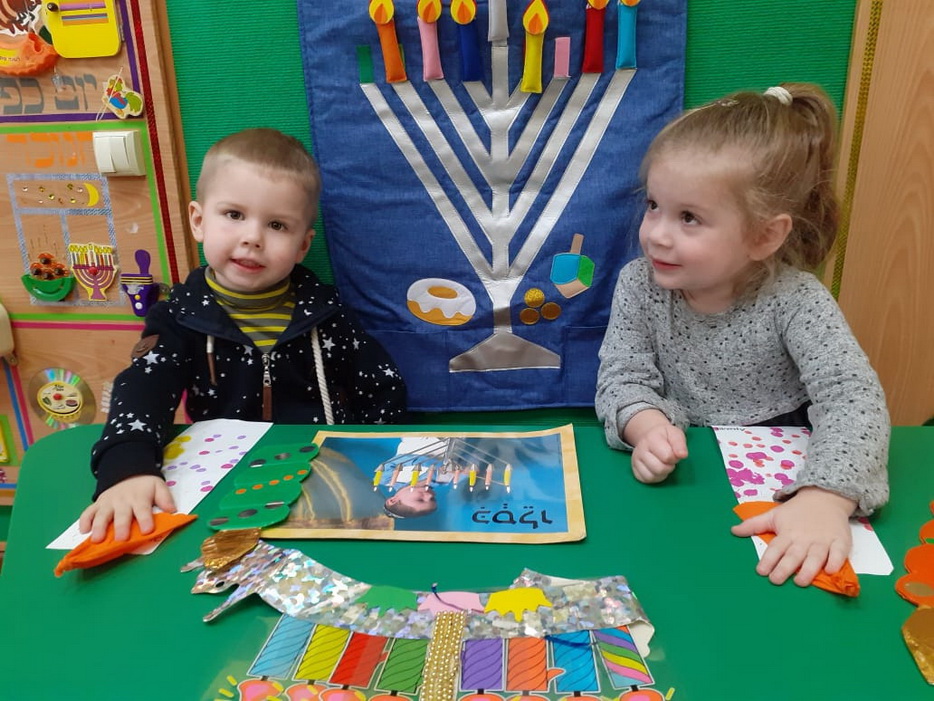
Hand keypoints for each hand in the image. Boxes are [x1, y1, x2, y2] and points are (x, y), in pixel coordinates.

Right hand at [78, 475, 176, 542]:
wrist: (127, 473)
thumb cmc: (144, 486)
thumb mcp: (158, 487)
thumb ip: (165, 498)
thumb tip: (173, 510)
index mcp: (139, 498)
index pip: (143, 509)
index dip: (145, 519)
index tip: (147, 530)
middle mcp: (122, 501)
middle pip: (122, 515)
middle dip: (121, 527)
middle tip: (121, 539)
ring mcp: (108, 503)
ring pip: (102, 515)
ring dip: (99, 527)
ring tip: (97, 539)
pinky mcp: (98, 505)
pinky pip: (88, 512)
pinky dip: (84, 521)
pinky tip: (83, 531)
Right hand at [624, 411, 687, 482]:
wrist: (650, 435)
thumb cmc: (665, 437)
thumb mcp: (675, 434)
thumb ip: (680, 444)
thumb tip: (683, 455)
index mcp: (651, 438)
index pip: (667, 456)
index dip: (675, 457)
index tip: (674, 452)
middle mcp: (640, 449)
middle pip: (659, 469)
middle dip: (669, 466)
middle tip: (669, 459)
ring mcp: (635, 460)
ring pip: (652, 476)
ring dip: (663, 473)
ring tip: (663, 463)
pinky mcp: (634, 470)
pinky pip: (647, 480)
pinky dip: (656, 477)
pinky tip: (657, 469)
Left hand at [731, 487, 855, 585]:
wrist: (825, 497)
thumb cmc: (797, 511)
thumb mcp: (773, 515)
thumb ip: (753, 525)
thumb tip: (733, 531)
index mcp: (787, 532)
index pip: (775, 548)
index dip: (768, 560)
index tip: (761, 571)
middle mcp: (804, 538)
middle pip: (793, 555)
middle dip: (784, 568)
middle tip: (776, 580)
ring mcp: (823, 540)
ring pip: (816, 557)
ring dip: (808, 570)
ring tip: (800, 581)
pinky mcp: (840, 541)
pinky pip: (839, 553)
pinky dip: (835, 561)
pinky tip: (829, 571)